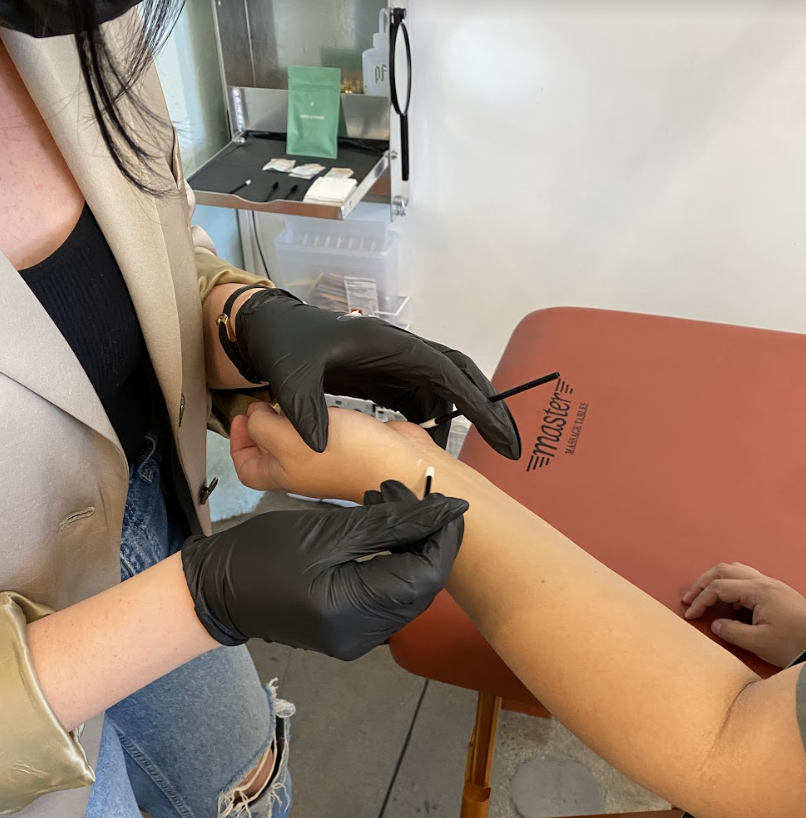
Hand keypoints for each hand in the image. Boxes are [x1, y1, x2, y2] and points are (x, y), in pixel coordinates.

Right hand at [180, 481, 466, 659]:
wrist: (219, 591)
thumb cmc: (262, 554)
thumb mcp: (328, 531)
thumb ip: (389, 523)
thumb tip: (441, 510)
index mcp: (352, 609)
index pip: (426, 575)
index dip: (444, 537)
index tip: (445, 501)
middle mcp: (362, 635)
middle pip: (422, 587)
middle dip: (427, 540)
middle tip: (405, 495)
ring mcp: (358, 640)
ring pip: (410, 594)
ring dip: (411, 551)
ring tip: (388, 509)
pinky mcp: (352, 634)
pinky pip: (390, 601)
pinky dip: (394, 567)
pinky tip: (379, 537)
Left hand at [231, 289, 520, 458]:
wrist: (267, 331)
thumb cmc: (282, 346)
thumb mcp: (288, 377)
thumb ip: (303, 409)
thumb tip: (317, 446)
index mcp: (388, 345)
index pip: (446, 375)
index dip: (477, 404)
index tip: (500, 435)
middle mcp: (400, 352)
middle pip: (459, 376)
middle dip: (487, 408)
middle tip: (510, 447)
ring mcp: (395, 364)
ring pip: (446, 387)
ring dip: (467, 413)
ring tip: (486, 448)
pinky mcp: (386, 377)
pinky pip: (424, 397)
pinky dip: (439, 417)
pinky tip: (439, 442)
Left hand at [231, 403, 441, 502]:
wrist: (399, 462)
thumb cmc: (349, 457)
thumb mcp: (289, 438)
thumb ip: (263, 427)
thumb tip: (254, 416)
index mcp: (284, 473)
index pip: (246, 466)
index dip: (237, 443)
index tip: (241, 416)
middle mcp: (303, 468)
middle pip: (269, 450)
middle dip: (261, 424)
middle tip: (263, 400)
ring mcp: (325, 456)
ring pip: (295, 436)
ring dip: (288, 415)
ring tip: (287, 396)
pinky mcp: (348, 441)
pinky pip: (321, 426)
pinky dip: (314, 412)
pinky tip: (319, 399)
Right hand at [682, 562, 805, 666]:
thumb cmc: (795, 642)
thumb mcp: (759, 642)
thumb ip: (731, 632)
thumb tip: (716, 624)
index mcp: (758, 591)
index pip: (719, 587)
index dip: (700, 600)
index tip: (690, 614)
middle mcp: (764, 582)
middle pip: (724, 570)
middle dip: (702, 583)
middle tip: (689, 598)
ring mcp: (771, 585)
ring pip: (736, 571)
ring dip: (717, 581)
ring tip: (705, 596)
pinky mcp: (776, 592)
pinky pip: (747, 579)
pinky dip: (731, 586)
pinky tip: (729, 603)